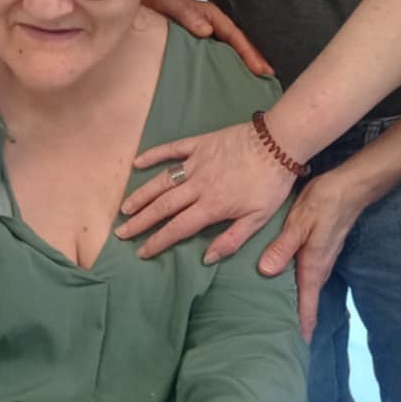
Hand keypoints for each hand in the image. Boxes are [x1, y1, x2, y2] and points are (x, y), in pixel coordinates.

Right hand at [118, 122, 294, 260]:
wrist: (278, 143)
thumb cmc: (270, 183)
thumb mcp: (259, 218)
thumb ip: (232, 239)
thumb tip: (207, 258)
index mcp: (212, 206)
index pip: (178, 228)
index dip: (158, 241)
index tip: (141, 252)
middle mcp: (198, 186)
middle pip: (163, 207)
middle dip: (140, 221)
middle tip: (122, 232)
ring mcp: (196, 163)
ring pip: (162, 181)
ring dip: (142, 195)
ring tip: (125, 207)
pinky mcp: (199, 143)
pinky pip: (172, 149)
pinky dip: (154, 155)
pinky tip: (137, 162)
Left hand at [142, 0, 272, 76]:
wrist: (135, 1)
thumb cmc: (152, 0)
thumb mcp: (169, 3)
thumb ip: (186, 14)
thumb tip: (207, 30)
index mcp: (209, 14)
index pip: (234, 35)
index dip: (248, 51)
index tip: (260, 69)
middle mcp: (210, 24)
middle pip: (236, 43)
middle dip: (253, 59)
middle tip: (268, 78)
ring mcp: (203, 34)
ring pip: (228, 49)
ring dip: (242, 63)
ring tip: (256, 80)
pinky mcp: (194, 43)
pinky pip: (214, 54)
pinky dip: (225, 64)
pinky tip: (229, 78)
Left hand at [257, 172, 366, 340]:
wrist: (350, 187)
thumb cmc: (325, 203)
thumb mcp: (300, 222)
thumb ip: (283, 247)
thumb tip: (266, 271)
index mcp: (314, 267)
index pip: (308, 306)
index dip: (302, 329)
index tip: (293, 351)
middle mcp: (319, 269)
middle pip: (308, 304)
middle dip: (296, 324)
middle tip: (277, 343)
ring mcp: (321, 261)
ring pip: (307, 291)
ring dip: (296, 307)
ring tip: (277, 321)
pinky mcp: (319, 251)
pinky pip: (307, 278)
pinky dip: (297, 290)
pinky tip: (282, 288)